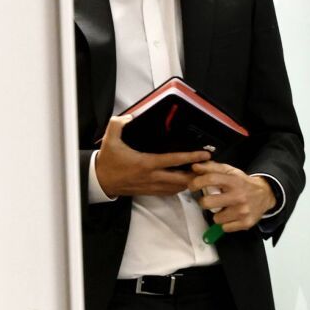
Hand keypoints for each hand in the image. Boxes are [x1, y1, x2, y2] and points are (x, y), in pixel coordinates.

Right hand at [94, 115, 210, 197]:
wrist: (100, 181)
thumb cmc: (107, 161)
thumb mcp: (109, 140)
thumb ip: (118, 124)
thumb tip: (130, 116)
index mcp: (146, 163)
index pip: (173, 161)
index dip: (191, 157)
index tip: (204, 155)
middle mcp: (152, 177)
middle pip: (181, 179)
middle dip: (197, 175)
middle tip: (209, 168)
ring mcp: (151, 186)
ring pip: (177, 188)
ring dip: (189, 182)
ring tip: (200, 174)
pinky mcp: (149, 192)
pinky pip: (169, 192)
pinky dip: (179, 188)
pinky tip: (184, 182)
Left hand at [188, 162, 275, 233]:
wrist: (265, 195)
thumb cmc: (242, 183)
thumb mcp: (230, 172)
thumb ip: (211, 168)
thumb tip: (194, 167)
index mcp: (234, 181)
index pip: (210, 179)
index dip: (196, 183)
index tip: (192, 186)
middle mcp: (239, 196)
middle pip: (207, 203)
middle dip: (204, 202)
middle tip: (208, 201)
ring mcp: (242, 211)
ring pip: (216, 218)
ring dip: (217, 215)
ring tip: (224, 209)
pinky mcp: (246, 223)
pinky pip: (225, 228)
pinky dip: (226, 223)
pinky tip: (232, 216)